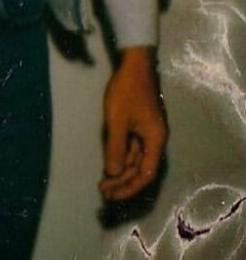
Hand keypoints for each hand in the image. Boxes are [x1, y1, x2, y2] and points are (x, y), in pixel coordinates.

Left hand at [99, 45, 166, 200]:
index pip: (145, 174)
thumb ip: (115, 147)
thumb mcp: (117, 119)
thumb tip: (112, 173)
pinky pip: (132, 148)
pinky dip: (121, 157)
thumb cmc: (126, 91)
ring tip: (103, 182)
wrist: (134, 64)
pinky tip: (109, 163)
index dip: (129, 187)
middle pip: (141, 169)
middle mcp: (154, 140)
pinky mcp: (139, 125)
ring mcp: (147, 133)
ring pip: (135, 160)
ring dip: (120, 171)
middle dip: (123, 182)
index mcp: (155, 141)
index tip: (113, 195)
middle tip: (103, 192)